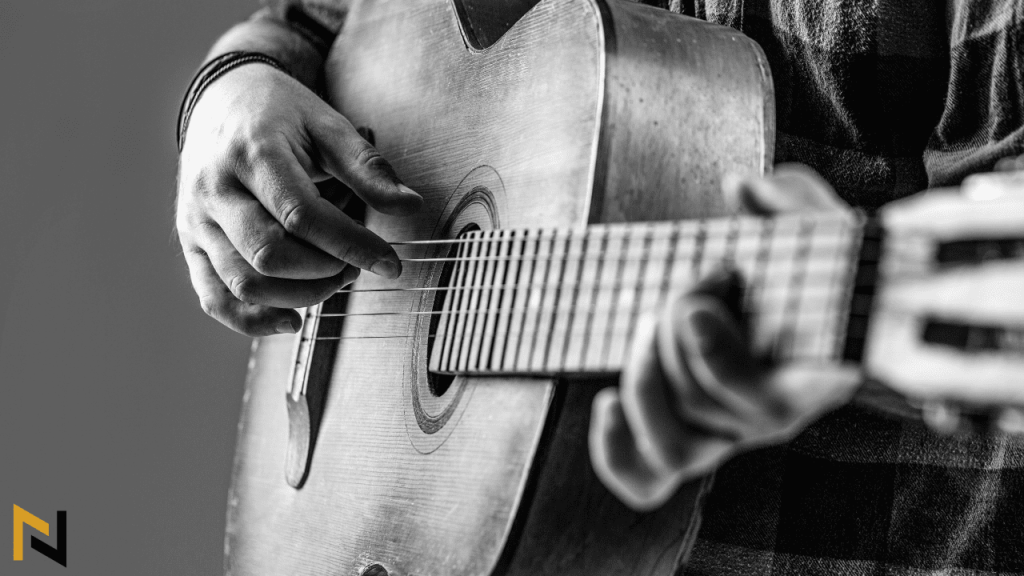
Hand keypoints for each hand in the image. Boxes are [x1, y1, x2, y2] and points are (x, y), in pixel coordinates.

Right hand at [175, 63, 421, 335]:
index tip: (391, 263)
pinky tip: (292, 320)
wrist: (221, 99)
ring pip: (244, 283)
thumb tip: (411, 206)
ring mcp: (197, 222)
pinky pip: (214, 299)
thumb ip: (368, 168)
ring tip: (332, 278)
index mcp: (252, 154)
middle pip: (270, 255)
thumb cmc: (282, 115)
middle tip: (355, 263)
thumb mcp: (329, 126)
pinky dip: (253, 321)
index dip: (351, 245)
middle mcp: (215, 191)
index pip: (302, 216)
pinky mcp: (191, 245)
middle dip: (324, 271)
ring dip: (299, 296)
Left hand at [588, 164, 861, 510]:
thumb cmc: (814, 270)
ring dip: (644, 381)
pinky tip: (604, 404)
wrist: (810, 309)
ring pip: (673, 449)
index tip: (694, 302)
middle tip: (684, 287)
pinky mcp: (688, 438)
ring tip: (647, 324)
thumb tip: (741, 189)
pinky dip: (615, 452)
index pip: (766, 405)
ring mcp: (724, 435)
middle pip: (703, 406)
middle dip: (675, 335)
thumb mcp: (818, 227)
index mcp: (810, 379)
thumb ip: (791, 204)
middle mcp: (765, 419)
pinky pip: (647, 477)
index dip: (719, 360)